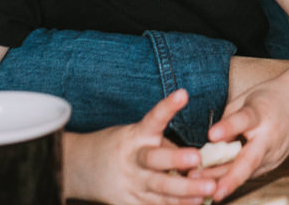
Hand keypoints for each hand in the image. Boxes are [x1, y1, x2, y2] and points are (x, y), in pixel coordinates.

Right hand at [62, 89, 213, 204]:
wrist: (80, 169)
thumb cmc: (119, 147)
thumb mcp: (137, 137)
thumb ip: (164, 145)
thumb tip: (199, 159)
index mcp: (135, 136)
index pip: (152, 119)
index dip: (167, 107)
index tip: (182, 94)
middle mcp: (132, 160)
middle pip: (155, 160)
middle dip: (176, 160)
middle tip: (197, 158)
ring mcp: (130, 184)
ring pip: (159, 190)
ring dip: (184, 194)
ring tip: (208, 192)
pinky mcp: (129, 203)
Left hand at [203, 81, 288, 201]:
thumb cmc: (271, 97)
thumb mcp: (246, 99)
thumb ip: (228, 120)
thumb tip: (212, 145)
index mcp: (261, 113)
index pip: (244, 120)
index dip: (228, 128)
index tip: (212, 135)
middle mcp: (270, 137)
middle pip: (249, 160)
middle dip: (228, 178)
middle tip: (208, 188)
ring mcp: (274, 154)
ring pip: (246, 172)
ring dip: (223, 181)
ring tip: (197, 186)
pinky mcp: (274, 164)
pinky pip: (250, 172)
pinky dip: (232, 178)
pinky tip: (213, 184)